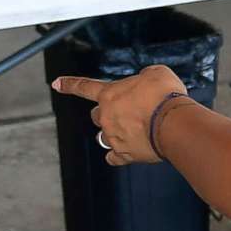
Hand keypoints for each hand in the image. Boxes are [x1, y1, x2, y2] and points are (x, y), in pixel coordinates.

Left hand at [50, 64, 188, 165]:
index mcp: (110, 94)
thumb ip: (145, 76)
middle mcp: (106, 116)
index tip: (56, 83)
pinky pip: (114, 157)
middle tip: (128, 111)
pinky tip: (129, 150)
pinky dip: (119, 154)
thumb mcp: (156, 73)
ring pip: (105, 136)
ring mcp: (113, 137)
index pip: (84, 87)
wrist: (175, 123)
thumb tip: (146, 81)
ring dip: (115, 132)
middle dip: (108, 113)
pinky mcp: (125, 154)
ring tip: (134, 130)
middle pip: (96, 115)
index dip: (70, 84)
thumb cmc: (165, 96)